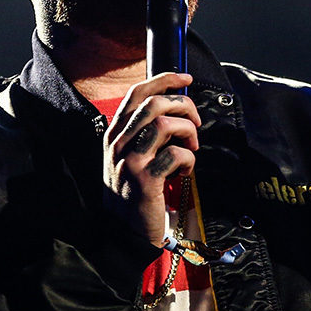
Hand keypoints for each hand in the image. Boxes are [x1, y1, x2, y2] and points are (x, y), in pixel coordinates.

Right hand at [102, 72, 200, 246]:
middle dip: (184, 106)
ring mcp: (130, 161)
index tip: (185, 78)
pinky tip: (185, 173)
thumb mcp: (128, 157)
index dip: (165, 80)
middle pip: (155, 103)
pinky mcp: (145, 179)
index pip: (137, 93)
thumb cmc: (133, 193)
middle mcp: (119, 143)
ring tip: (191, 149)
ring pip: (167, 124)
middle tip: (195, 122)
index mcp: (115, 134)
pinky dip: (189, 160)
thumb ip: (145, 133)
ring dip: (189, 133)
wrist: (122, 233)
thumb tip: (175, 109)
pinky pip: (177, 155)